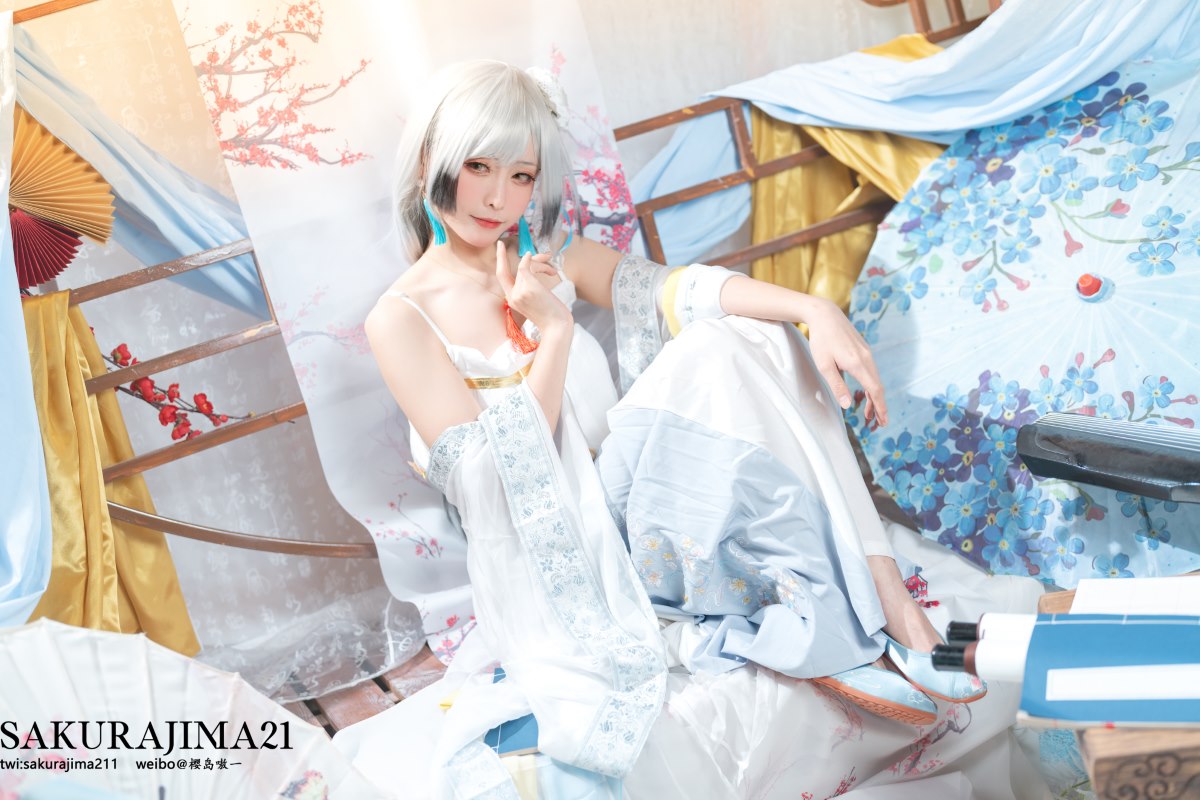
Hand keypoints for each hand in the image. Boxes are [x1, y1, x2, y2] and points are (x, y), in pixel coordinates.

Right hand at [495, 241, 571, 332]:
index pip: (502, 277)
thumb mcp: (536, 304)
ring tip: (552, 271)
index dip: (500, 261)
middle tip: (503, 244)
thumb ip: (530, 290)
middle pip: (512, 269)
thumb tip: (536, 269)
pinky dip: (533, 259)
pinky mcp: (529, 286)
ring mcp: (520, 291)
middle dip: (501, 255)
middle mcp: (513, 296)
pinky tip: (544, 258)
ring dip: (541, 264)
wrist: (557, 328)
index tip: (500, 248)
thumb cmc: (552, 318)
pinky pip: (526, 266)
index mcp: (512, 300)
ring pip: (525, 267)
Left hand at [804, 298, 887, 426]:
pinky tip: (866, 394)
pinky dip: (871, 386)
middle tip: (878, 424)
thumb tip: (848, 405)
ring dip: (875, 398)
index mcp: (858, 364)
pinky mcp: (863, 350)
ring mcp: (867, 353)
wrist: (825, 315)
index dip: (880, 407)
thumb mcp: (824, 366)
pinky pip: (871, 372)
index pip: (875, 390)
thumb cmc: (821, 340)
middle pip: (878, 387)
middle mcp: (867, 358)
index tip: (883, 421)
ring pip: (875, 379)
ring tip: (870, 414)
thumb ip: (837, 386)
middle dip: (879, 407)